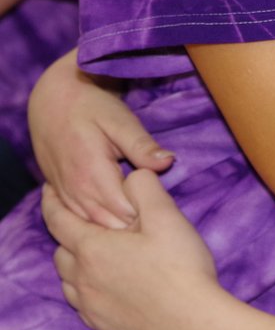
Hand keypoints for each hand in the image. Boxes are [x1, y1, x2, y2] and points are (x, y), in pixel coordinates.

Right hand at [29, 51, 174, 228]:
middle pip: (107, 224)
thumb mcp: (120, 120)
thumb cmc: (91, 106)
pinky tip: (114, 226)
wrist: (52, 99)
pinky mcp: (57, 194)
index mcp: (91, 174)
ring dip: (114, 230)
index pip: (123, 211)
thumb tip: (168, 162)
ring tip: (140, 228)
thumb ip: (142, 146)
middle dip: (132, 228)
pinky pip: (76, 219)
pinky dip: (95, 225)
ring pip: (90, 226)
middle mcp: (73, 190)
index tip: (165, 213)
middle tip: (156, 224)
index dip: (145, 216)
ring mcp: (62, 194)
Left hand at [43, 170, 220, 329]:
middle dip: (69, 233)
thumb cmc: (180, 268)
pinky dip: (86, 288)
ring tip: (98, 253)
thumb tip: (132, 175)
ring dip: (76, 263)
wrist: (192, 323)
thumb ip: (144, 188)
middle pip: (61, 250)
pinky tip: (108, 284)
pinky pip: (81, 303)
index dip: (52, 201)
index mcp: (93, 248)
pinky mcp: (102, 326)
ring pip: (67, 279)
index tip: (50, 189)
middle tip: (90, 222)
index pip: (59, 220)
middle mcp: (82, 279)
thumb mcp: (167, 216)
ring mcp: (90, 306)